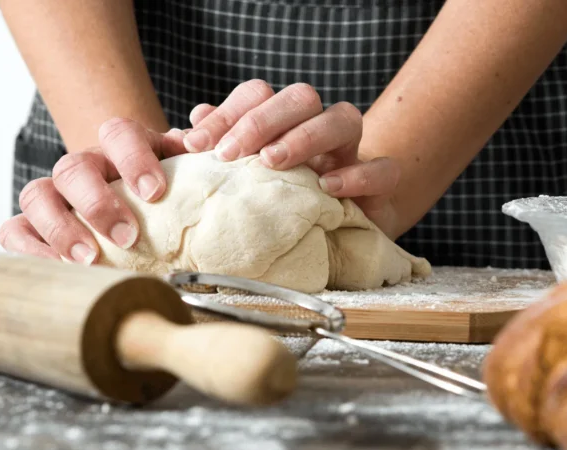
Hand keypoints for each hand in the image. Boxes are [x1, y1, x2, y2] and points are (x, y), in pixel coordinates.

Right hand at [0, 119, 187, 262]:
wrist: (139, 209)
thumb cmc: (164, 196)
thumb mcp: (186, 175)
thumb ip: (197, 154)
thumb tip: (202, 134)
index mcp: (121, 149)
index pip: (119, 133)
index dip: (133, 158)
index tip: (154, 191)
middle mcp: (84, 167)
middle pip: (73, 167)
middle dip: (98, 202)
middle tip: (128, 236)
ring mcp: (54, 195)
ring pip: (37, 195)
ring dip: (62, 228)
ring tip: (91, 259)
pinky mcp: (32, 226)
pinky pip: (15, 231)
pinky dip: (31, 249)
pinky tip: (60, 268)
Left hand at [182, 79, 401, 235]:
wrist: (344, 238)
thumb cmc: (287, 207)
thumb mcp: (246, 183)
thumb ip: (220, 157)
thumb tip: (183, 134)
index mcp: (285, 124)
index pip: (258, 95)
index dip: (226, 114)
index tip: (195, 145)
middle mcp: (320, 130)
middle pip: (301, 96)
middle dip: (261, 120)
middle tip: (229, 153)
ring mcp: (352, 154)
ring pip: (344, 118)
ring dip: (305, 135)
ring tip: (272, 161)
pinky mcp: (381, 186)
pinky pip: (383, 169)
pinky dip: (357, 175)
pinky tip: (328, 188)